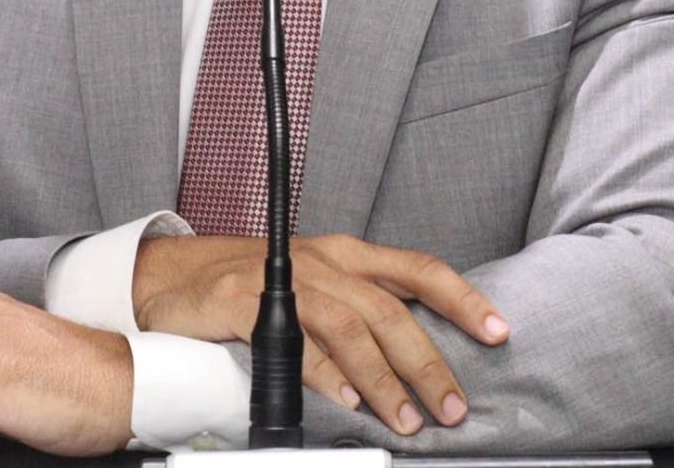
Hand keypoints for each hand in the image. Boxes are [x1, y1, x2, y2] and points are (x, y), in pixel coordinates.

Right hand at [132, 233, 507, 435]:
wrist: (174, 279)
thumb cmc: (255, 288)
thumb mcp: (318, 290)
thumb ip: (362, 315)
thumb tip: (419, 360)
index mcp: (348, 257)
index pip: (418, 269)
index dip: (462, 298)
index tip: (498, 329)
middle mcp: (323, 262)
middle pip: (389, 309)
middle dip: (427, 362)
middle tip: (451, 406)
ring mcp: (284, 278)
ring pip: (348, 325)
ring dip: (383, 377)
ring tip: (404, 416)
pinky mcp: (243, 299)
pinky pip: (293, 338)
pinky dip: (324, 372)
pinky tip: (346, 400)